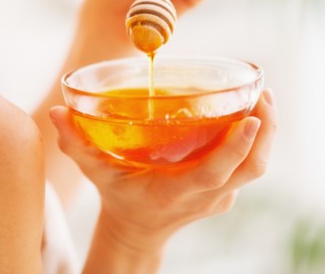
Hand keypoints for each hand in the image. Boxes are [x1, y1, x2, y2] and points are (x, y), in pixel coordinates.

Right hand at [49, 89, 275, 251]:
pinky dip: (255, 140)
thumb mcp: (95, 172)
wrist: (137, 230)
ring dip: (267, 133)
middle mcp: (204, 196)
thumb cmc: (117, 196)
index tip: (251, 118)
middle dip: (266, 131)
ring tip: (263, 96)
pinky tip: (249, 113)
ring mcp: (218, 197)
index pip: (214, 172)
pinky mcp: (224, 192)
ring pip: (256, 167)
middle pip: (250, 168)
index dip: (236, 147)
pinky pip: (247, 166)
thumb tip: (57, 112)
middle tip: (264, 93)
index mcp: (175, 191)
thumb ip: (76, 143)